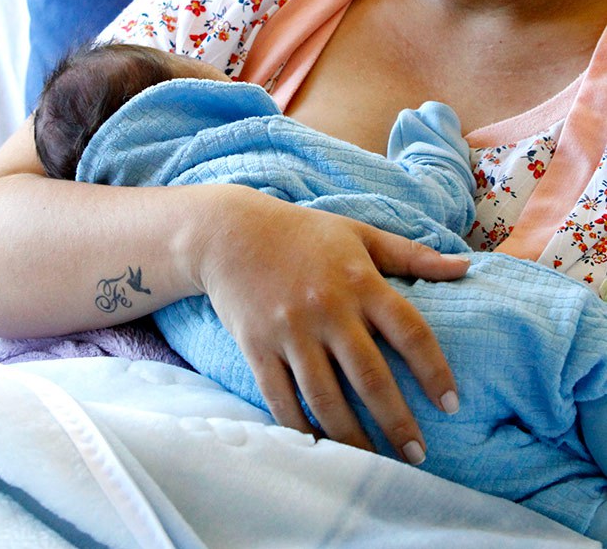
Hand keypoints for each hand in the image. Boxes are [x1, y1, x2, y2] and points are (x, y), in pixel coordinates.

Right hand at [194, 187, 466, 463]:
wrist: (230, 234)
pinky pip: (279, 396)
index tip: (451, 404)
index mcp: (360, 281)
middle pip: (369, 376)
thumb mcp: (360, 234)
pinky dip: (298, 427)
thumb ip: (412, 255)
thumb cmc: (303, 234)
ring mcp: (289, 331)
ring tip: (372, 462)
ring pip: (324, 396)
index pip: (410, 330)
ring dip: (351, 436)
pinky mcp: (257, 346)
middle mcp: (326, 308)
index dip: (435, 370)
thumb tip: (466, 268)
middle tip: (417, 454)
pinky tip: (318, 447)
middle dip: (396, 421)